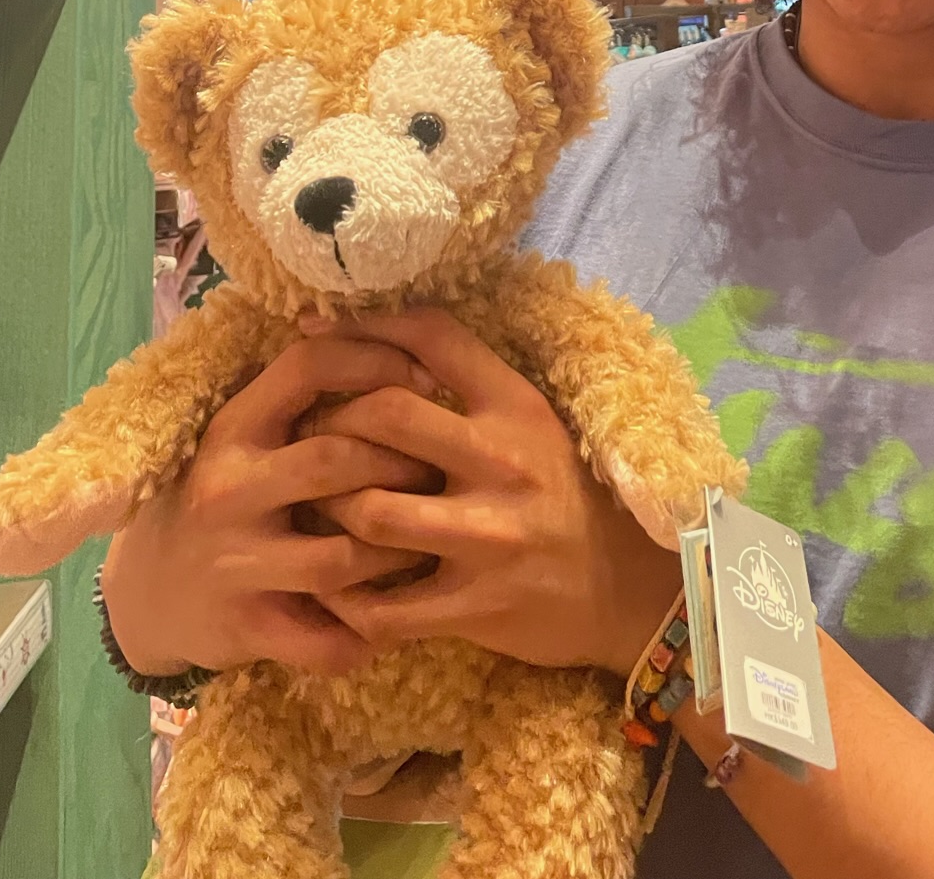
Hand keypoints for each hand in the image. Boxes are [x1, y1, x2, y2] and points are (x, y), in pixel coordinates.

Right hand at [100, 334, 440, 678]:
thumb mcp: (245, 438)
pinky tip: (394, 616)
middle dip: (401, 462)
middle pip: (334, 459)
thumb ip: (301, 399)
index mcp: (233, 428)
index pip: (306, 367)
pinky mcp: (244, 629)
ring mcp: (234, 563)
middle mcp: (228, 489)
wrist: (146, 592)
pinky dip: (368, 634)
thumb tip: (402, 344)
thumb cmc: (223, 497)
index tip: (426, 380)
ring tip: (427, 539)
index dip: (375, 361)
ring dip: (397, 550)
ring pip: (339, 558)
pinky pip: (325, 640)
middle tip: (442, 468)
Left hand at [302, 308, 683, 675]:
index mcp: (515, 406)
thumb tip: (379, 341)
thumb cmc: (561, 492)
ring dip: (328, 510)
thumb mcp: (530, 420)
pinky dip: (344, 600)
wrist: (626, 587)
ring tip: (313, 509)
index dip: (363, 325)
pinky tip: (330, 588)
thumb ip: (466, 382)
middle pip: (386, 416)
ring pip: (371, 512)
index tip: (312, 330)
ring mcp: (489, 538)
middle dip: (330, 423)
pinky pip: (384, 607)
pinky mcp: (478, 607)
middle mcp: (503, 461)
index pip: (432, 336)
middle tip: (307, 438)